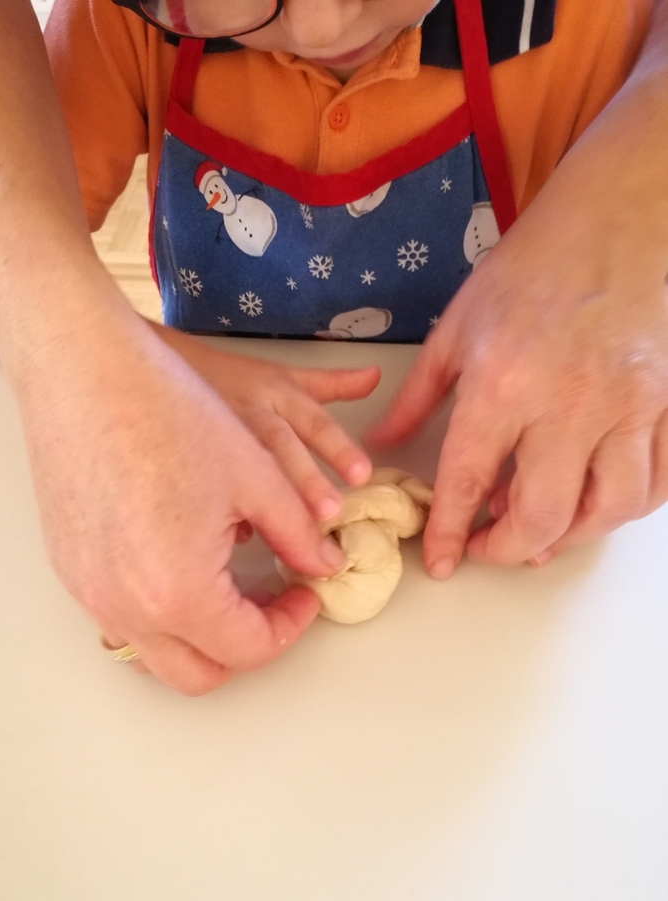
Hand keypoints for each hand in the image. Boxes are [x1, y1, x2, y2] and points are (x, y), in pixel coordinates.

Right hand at [11, 307, 348, 694]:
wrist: (83, 371)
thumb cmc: (169, 413)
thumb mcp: (256, 476)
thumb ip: (298, 535)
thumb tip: (321, 565)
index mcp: (179, 592)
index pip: (249, 649)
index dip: (291, 626)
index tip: (307, 593)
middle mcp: (125, 608)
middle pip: (199, 674)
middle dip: (247, 647)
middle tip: (274, 601)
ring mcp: (89, 593)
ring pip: (157, 654)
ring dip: (202, 636)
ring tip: (231, 582)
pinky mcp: (70, 570)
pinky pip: (122, 618)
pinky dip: (162, 611)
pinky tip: (183, 559)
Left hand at [368, 118, 667, 575]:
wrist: (618, 220)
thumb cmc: (531, 268)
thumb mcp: (458, 327)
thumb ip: (419, 396)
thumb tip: (381, 446)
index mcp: (503, 382)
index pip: (469, 481)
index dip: (451, 532)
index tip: (443, 561)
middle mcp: (568, 403)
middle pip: (542, 516)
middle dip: (507, 550)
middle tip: (488, 547)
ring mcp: (627, 407)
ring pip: (606, 511)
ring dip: (568, 538)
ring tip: (540, 532)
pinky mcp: (666, 404)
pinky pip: (656, 483)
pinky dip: (623, 510)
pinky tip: (594, 504)